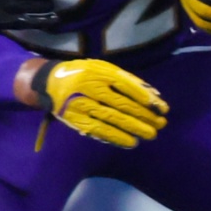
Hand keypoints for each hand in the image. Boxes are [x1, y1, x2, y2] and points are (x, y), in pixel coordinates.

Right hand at [31, 59, 168, 148]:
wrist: (50, 83)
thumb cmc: (83, 74)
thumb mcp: (102, 69)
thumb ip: (125, 79)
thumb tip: (152, 94)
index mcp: (98, 72)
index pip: (126, 85)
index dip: (145, 97)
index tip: (161, 107)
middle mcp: (90, 88)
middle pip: (122, 104)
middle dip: (144, 115)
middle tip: (161, 124)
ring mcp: (82, 105)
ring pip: (113, 119)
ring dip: (134, 128)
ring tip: (150, 134)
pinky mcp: (77, 120)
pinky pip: (99, 131)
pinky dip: (116, 138)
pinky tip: (130, 142)